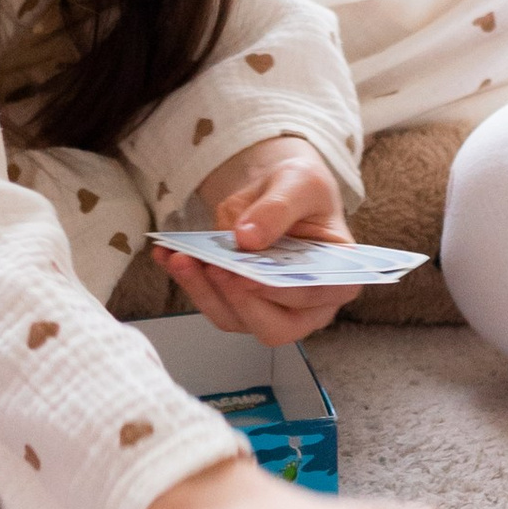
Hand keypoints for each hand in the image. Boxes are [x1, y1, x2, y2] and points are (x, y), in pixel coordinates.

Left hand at [157, 134, 354, 355]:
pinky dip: (188, 280)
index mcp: (339, 277)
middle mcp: (308, 306)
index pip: (320, 297)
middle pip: (275, 325)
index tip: (252, 277)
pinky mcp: (238, 305)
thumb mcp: (299, 183)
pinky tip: (169, 254)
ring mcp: (270, 310)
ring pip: (235, 319)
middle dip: (240, 300)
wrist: (278, 192)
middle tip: (214, 267)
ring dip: (204, 290)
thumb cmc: (301, 191)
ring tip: (180, 256)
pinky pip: (212, 303)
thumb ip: (278, 208)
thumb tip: (247, 238)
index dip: (288, 294)